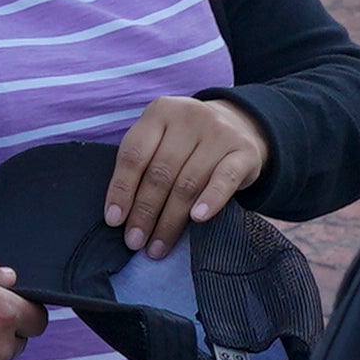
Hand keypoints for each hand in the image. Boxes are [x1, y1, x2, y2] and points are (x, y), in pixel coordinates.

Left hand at [107, 94, 271, 257]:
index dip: (122, 189)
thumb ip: (141, 166)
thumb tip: (119, 215)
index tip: (114, 220)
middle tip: (135, 241)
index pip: (134, 154)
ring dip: (170, 220)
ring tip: (157, 246)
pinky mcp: (245, 151)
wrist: (240, 125)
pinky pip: (225, 179)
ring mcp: (219, 132)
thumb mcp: (161, 140)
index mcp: (160, 112)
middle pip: (160, 173)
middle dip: (144, 212)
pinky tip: (197, 219)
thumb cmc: (188, 142)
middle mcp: (189, 117)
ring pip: (188, 183)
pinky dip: (211, 200)